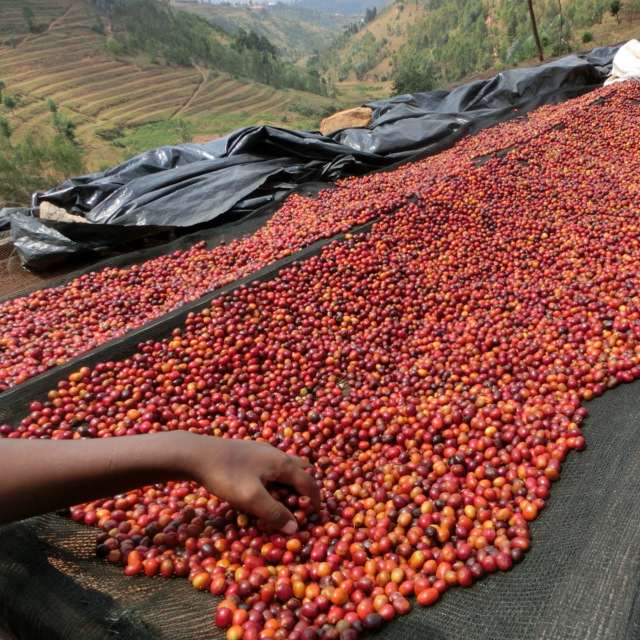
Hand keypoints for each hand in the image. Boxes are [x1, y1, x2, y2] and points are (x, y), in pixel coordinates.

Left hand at [184, 436, 320, 533]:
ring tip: (283, 500)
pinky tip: (262, 488)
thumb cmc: (227, 475)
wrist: (197, 454)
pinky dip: (275, 478)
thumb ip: (274, 513)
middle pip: (301, 469)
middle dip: (305, 487)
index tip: (315, 515)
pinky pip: (271, 465)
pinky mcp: (249, 452)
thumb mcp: (251, 498)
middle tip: (301, 506)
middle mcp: (276, 453)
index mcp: (282, 463)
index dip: (315, 499)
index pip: (308, 481)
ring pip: (285, 466)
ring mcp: (262, 451)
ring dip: (289, 482)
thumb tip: (294, 527)